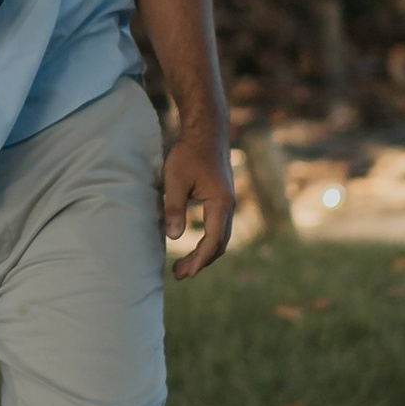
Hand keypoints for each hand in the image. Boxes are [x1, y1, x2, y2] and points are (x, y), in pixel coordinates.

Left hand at [162, 126, 233, 281]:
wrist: (206, 130)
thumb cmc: (189, 152)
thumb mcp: (175, 180)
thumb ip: (175, 208)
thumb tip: (175, 237)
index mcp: (221, 203)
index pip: (213, 241)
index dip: (199, 260)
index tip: (184, 272)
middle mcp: (229, 205)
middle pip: (220, 244)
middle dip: (201, 262)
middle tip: (180, 275)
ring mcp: (228, 202)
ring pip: (221, 237)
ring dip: (205, 253)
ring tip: (184, 266)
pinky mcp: (222, 198)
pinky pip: (219, 227)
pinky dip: (208, 241)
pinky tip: (193, 243)